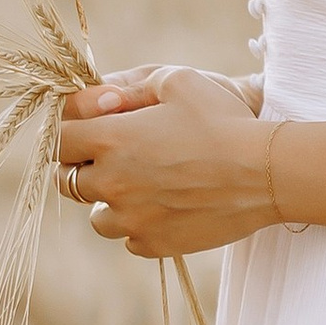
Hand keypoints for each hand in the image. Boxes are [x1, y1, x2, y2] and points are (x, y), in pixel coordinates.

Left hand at [57, 66, 272, 259]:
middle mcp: (112, 183)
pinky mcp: (154, 244)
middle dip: (84, 167)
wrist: (267, 172)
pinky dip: (139, 226)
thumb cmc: (222, 120)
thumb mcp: (177, 81)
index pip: (58, 140)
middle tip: (113, 157)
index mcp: (110, 139)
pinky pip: (129, 239)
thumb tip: (103, 97)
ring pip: (96, 217)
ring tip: (142, 186)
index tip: (90, 129)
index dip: (71, 132)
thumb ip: (131, 86)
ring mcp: (131, 220)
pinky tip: (165, 207)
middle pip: (68, 181)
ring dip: (110, 202)